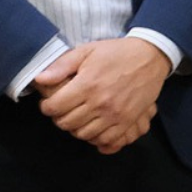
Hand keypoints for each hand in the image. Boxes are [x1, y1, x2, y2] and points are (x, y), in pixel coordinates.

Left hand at [34, 37, 171, 153]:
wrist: (151, 57)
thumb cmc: (117, 53)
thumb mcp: (88, 51)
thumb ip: (62, 65)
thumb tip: (40, 79)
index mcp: (87, 85)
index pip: (54, 108)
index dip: (47, 106)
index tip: (50, 103)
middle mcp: (100, 103)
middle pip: (66, 124)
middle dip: (59, 118)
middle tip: (63, 110)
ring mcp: (115, 114)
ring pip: (84, 134)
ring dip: (76, 128)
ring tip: (78, 117)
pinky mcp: (128, 120)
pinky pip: (106, 140)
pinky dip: (96, 137)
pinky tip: (94, 126)